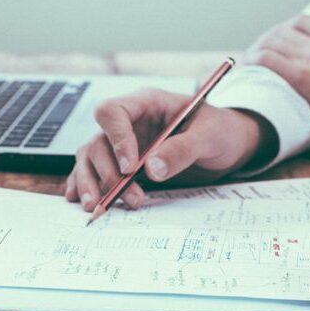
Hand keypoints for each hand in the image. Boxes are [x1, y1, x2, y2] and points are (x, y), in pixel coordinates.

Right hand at [66, 88, 271, 209]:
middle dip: (109, 173)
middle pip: (98, 141)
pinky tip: (80, 200)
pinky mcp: (123, 163)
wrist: (229, 145)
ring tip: (98, 207)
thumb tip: (151, 169)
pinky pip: (94, 170)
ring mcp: (123, 143)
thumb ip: (182, 149)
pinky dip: (85, 185)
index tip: (130, 167)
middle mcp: (129, 122)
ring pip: (91, 158)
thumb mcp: (210, 136)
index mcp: (147, 103)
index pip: (113, 112)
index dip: (116, 139)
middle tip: (131, 197)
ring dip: (93, 183)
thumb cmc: (221, 131)